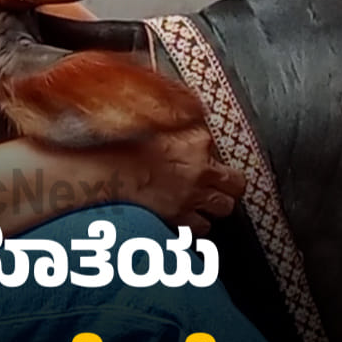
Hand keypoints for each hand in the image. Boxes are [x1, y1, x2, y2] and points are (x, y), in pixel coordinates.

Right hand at [75, 126, 246, 235]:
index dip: (211, 154)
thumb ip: (174, 121)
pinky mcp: (183, 220)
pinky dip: (194, 224)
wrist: (105, 177)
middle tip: (219, 185)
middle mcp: (200, 169)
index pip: (220, 147)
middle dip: (229, 185)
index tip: (204, 157)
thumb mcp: (150, 123)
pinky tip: (183, 217)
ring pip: (224, 207)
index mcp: (195, 139)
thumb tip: (185, 113)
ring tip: (201, 202)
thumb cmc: (119, 150)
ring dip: (214, 205)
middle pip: (236, 183)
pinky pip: (202, 228)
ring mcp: (193, 196)